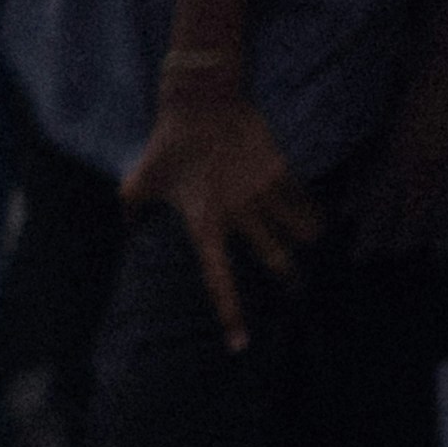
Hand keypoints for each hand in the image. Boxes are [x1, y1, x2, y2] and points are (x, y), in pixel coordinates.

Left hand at [126, 66, 315, 308]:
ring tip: (312, 246)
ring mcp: (262, 191)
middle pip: (273, 258)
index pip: (217, 279)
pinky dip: (313, 211)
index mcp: (203, 223)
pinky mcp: (280, 169)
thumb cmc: (168, 144)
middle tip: (298, 292)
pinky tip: (321, 220)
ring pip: (298, 231)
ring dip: (306, 242)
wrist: (201, 102)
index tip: (240, 344)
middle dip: (288, 278)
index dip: (230, 313)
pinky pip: (304, 199)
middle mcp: (238, 213)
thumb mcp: (140, 179)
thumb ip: (132, 209)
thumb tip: (125, 228)